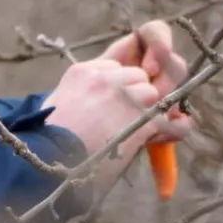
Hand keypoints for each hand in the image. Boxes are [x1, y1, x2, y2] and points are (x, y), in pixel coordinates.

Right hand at [42, 22, 190, 173]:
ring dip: (149, 112)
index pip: (116, 64)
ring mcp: (124, 95)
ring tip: (133, 131)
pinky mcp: (142, 118)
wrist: (49, 158)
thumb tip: (104, 98)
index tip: (117, 99)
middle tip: (127, 118)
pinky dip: (173, 129)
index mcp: (83, 72)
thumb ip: (83, 92)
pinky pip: (171, 120)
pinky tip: (166, 134)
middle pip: (137, 75)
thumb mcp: (60, 102)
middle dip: (137, 94)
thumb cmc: (48, 138)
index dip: (122, 82)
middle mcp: (104, 77)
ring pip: (152, 93)